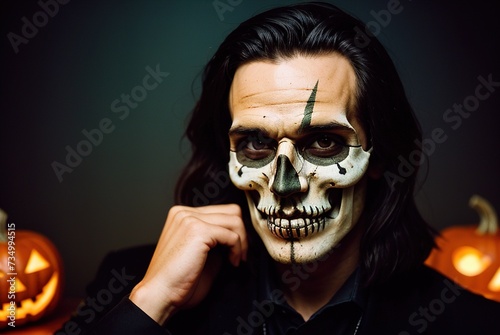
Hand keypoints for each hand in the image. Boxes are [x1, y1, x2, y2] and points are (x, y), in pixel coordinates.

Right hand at [129, 204, 246, 324]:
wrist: (160, 295)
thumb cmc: (177, 281)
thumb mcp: (199, 252)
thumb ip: (215, 239)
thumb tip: (236, 236)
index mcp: (182, 215)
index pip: (221, 211)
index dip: (234, 231)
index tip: (237, 250)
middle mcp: (184, 212)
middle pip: (231, 211)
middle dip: (242, 233)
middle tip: (240, 254)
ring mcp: (190, 219)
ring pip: (234, 220)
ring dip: (242, 242)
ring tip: (236, 259)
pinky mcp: (198, 231)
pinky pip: (231, 235)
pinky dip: (237, 249)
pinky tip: (232, 263)